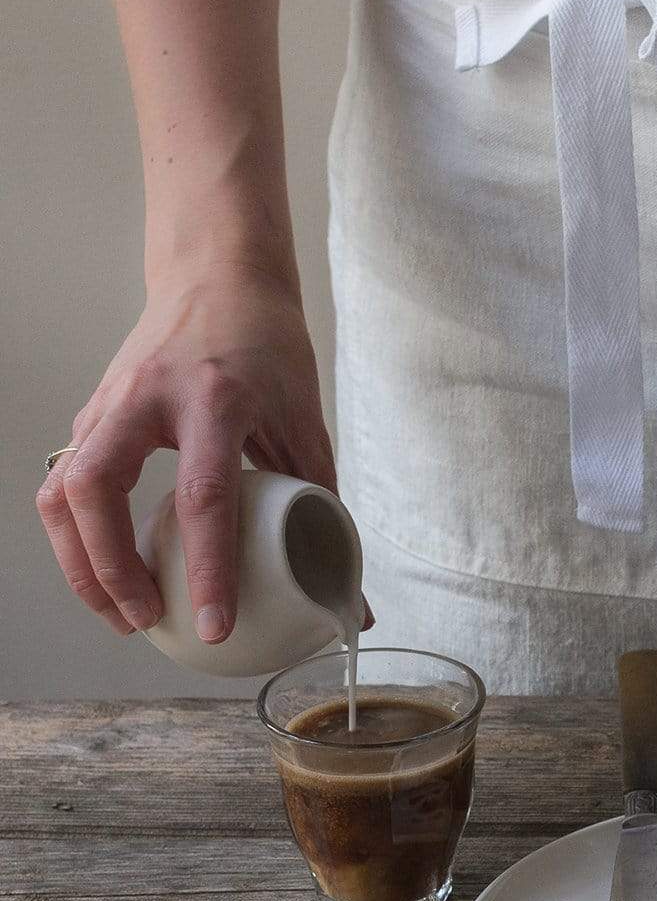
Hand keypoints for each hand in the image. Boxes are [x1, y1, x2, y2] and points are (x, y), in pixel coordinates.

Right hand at [36, 263, 338, 642]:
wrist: (216, 275)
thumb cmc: (269, 348)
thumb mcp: (306, 420)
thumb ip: (325, 505)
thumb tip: (351, 601)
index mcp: (214, 399)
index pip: (205, 497)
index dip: (208, 569)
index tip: (215, 626)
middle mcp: (147, 399)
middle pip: (98, 494)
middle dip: (113, 571)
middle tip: (148, 623)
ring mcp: (107, 405)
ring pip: (62, 492)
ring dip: (81, 562)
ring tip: (121, 613)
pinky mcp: (90, 416)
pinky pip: (65, 483)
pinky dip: (78, 536)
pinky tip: (108, 571)